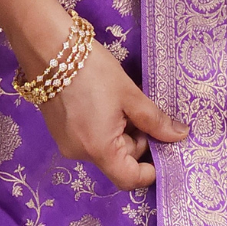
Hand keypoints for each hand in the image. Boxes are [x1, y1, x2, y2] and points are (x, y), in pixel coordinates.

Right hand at [39, 42, 186, 189]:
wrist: (46, 46)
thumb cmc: (91, 69)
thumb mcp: (130, 95)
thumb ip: (156, 121)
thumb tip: (180, 135)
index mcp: (99, 149)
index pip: (129, 179)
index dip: (150, 170)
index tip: (162, 148)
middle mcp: (80, 154)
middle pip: (119, 162)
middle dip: (136, 142)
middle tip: (140, 112)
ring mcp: (66, 143)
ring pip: (105, 149)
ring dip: (120, 133)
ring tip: (119, 103)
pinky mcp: (59, 132)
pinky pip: (90, 139)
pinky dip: (103, 128)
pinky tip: (103, 103)